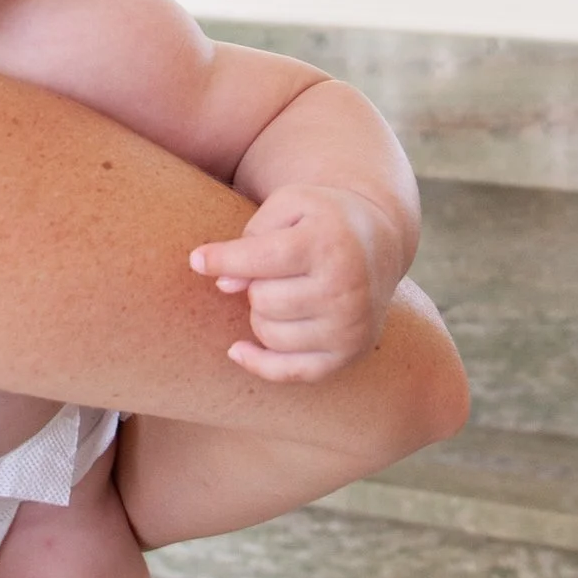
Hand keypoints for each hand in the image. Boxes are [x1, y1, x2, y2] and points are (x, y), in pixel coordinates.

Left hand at [188, 185, 400, 380]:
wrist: (380, 240)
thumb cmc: (322, 219)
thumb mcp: (290, 205)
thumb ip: (250, 238)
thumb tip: (223, 286)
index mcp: (328, 243)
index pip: (259, 259)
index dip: (221, 259)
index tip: (196, 260)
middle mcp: (345, 288)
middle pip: (262, 299)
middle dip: (254, 284)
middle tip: (272, 269)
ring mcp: (350, 326)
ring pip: (269, 335)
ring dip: (261, 314)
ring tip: (278, 292)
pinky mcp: (348, 353)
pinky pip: (289, 372)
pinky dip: (258, 363)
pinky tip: (237, 349)